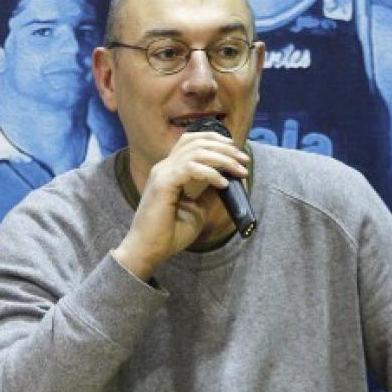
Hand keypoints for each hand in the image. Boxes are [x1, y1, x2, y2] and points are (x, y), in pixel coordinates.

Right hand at [112, 129, 246, 279]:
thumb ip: (209, 194)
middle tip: (244, 160)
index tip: (237, 153)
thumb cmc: (168, 234)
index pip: (191, 142)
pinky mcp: (163, 184)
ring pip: (196, 152)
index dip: (215, 141)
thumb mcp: (197, 210)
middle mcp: (164, 167)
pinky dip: (210, 173)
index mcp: (170, 170)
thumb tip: (230, 181)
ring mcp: (162, 173)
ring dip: (222, 158)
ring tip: (239, 170)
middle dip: (224, 147)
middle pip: (196, 141)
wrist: (148, 250)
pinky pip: (191, 168)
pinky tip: (223, 183)